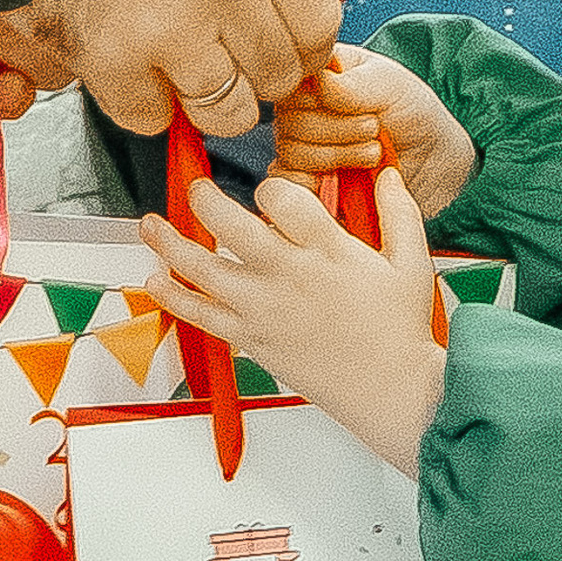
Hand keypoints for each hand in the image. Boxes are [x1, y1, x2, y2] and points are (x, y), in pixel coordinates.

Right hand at [0, 0, 337, 135]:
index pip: (318, 29)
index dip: (299, 45)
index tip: (280, 45)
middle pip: (276, 77)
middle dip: (251, 72)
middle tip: (220, 53)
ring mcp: (173, 30)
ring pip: (223, 111)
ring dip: (201, 96)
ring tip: (174, 65)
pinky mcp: (113, 60)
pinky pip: (149, 115)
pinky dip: (138, 99)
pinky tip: (125, 63)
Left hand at [140, 168, 448, 474]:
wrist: (390, 390)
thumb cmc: (400, 330)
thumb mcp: (410, 262)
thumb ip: (398, 211)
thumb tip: (386, 170)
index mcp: (328, 250)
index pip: (282, 198)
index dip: (271, 187)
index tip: (272, 193)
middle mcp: (289, 275)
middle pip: (230, 225)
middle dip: (205, 199)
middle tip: (197, 189)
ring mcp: (265, 309)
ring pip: (202, 269)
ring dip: (169, 243)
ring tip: (151, 224)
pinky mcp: (252, 340)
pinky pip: (200, 315)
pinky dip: (173, 296)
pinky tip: (154, 279)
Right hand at [272, 50, 478, 218]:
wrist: (434, 159)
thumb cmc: (412, 111)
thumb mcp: (389, 84)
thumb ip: (352, 85)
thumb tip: (317, 83)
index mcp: (314, 75)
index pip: (291, 83)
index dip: (324, 98)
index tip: (361, 102)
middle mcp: (299, 109)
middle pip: (291, 122)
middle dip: (341, 129)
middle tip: (375, 128)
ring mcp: (298, 146)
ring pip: (294, 154)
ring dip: (342, 155)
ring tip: (375, 151)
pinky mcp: (304, 182)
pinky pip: (289, 183)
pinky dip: (319, 184)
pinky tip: (349, 177)